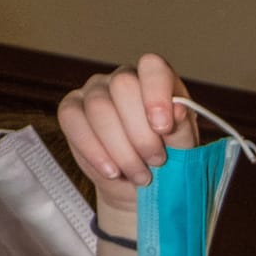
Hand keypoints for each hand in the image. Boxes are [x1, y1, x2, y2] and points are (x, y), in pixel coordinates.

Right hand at [58, 53, 195, 226]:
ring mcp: (94, 93)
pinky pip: (72, 121)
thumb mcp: (183, 150)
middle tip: (157, 161)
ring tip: (140, 175)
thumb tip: (178, 109)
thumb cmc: (166, 163)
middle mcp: (122, 79)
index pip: (152, 67)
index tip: (163, 128)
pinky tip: (112, 171)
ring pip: (99, 108)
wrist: (139, 188)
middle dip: (141, 132)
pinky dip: (94, 151)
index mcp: (155, 80)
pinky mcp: (71, 111)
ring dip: (121, 150)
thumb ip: (182, 129)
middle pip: (122, 86)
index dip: (156, 94)